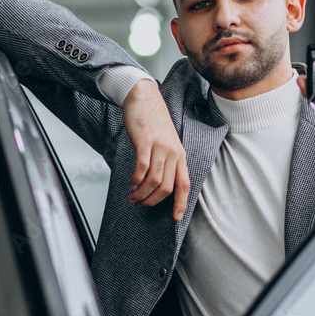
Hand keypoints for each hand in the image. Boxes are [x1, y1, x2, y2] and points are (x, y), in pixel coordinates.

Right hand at [122, 79, 190, 220]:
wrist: (144, 97)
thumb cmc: (154, 122)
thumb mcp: (167, 143)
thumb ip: (167, 161)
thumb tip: (159, 184)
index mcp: (181, 155)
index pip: (184, 184)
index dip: (180, 203)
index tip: (175, 218)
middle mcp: (173, 153)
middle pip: (166, 187)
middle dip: (152, 202)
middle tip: (139, 205)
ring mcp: (160, 147)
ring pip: (153, 181)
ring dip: (141, 194)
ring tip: (131, 197)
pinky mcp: (145, 142)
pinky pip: (142, 168)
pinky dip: (135, 180)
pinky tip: (130, 183)